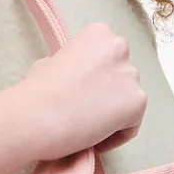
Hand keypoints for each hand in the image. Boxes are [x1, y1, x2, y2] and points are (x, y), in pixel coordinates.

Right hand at [19, 22, 146, 160]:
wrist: (36, 116)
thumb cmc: (36, 91)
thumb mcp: (49, 64)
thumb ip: (71, 66)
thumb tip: (75, 79)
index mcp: (99, 33)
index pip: (107, 60)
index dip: (94, 81)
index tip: (79, 96)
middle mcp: (120, 47)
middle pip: (121, 78)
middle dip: (108, 96)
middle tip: (86, 114)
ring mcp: (131, 74)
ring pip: (128, 102)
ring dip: (112, 116)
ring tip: (88, 129)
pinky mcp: (138, 101)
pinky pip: (131, 125)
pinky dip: (115, 136)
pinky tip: (94, 140)